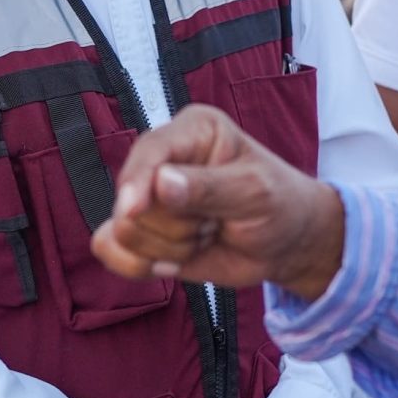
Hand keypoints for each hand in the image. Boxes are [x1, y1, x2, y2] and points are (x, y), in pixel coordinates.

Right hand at [90, 105, 345, 300]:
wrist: (287, 244)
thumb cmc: (279, 204)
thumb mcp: (255, 192)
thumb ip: (209, 188)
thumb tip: (160, 183)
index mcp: (193, 130)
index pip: (150, 150)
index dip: (136, 181)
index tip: (133, 210)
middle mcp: (163, 159)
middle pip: (134, 200)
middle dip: (178, 228)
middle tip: (217, 223)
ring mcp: (147, 197)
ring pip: (124, 231)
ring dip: (170, 248)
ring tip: (206, 235)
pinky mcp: (141, 231)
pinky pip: (110, 251)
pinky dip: (138, 266)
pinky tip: (174, 264)